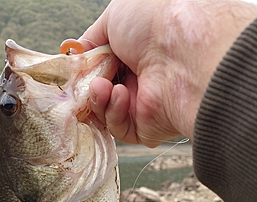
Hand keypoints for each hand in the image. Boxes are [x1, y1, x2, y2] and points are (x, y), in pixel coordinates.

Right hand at [80, 0, 256, 146]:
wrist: (184, 53)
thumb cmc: (158, 24)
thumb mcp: (115, 16)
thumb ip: (92, 37)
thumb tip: (78, 53)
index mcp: (135, 52)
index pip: (101, 67)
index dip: (86, 69)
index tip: (75, 69)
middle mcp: (141, 78)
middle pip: (100, 91)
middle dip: (88, 85)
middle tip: (86, 78)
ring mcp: (144, 104)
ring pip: (105, 112)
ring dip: (98, 98)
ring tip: (102, 86)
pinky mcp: (146, 127)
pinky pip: (118, 128)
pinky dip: (113, 112)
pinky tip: (121, 96)